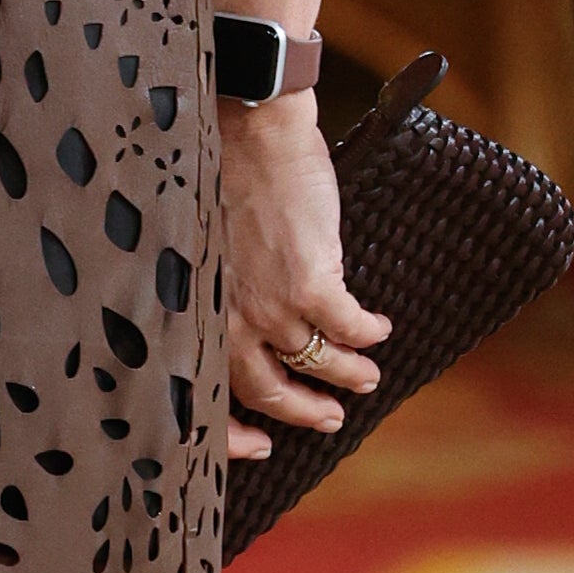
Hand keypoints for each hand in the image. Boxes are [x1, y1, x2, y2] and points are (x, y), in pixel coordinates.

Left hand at [220, 92, 391, 459]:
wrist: (246, 126)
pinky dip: (368, 336)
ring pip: (316, 361)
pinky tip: (380, 332)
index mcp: (193, 312)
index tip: (263, 445)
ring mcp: (270, 304)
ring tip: (367, 378)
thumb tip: (235, 318)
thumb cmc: (213, 172)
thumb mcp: (194, 247)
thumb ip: (211, 290)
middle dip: (304, 411)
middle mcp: (226, 318)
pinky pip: (349, 327)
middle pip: (267, 390)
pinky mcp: (311, 281)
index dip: (236, 434)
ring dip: (348, 375)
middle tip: (329, 418)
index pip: (207, 395)